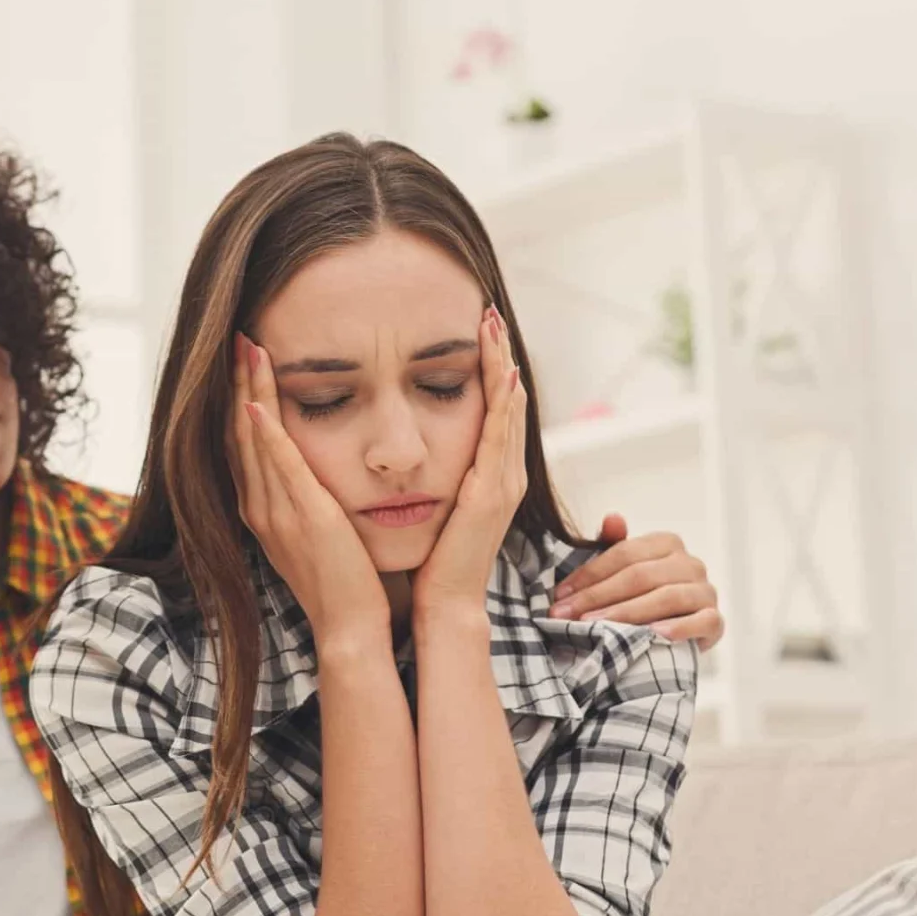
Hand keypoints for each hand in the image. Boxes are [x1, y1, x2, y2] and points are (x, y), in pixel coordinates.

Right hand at [230, 332, 389, 649]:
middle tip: (239, 337)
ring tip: (247, 348)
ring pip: (255, 439)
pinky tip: (257, 402)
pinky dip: (266, 432)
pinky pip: (279, 465)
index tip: (245, 360)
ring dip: (249, 391)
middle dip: (238, 382)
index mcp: (265, 508)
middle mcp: (261, 506)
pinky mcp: (302, 516)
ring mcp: (277, 512)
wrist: (351, 627)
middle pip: (241, 432)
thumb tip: (318, 471)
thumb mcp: (321, 532)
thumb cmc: (346, 582)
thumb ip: (312, 499)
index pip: (246, 441)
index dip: (241, 398)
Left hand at [412, 304, 527, 617]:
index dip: (488, 368)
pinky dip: (502, 399)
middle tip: (489, 310)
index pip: (493, 408)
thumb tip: (408, 448)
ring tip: (492, 324)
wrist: (442, 605)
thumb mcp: (435, 506)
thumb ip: (433, 476)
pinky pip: (501, 434)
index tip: (475, 328)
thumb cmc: (432, 561)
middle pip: (507, 399)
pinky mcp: (493, 492)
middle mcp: (504, 473)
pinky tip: (501, 368)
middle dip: (499, 353)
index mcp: (489, 475)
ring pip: (508, 408)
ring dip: (502, 363)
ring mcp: (504, 482)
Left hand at [549, 515, 724, 648]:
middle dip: (598, 596)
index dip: (588, 575)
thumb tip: (613, 517)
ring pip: (667, 597)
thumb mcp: (623, 570)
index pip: (624, 555)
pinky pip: (703, 621)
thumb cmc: (641, 597)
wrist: (672, 634)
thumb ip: (614, 546)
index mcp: (666, 544)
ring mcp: (706, 591)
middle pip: (641, 576)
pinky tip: (654, 634)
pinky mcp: (716, 620)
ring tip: (595, 626)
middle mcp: (690, 563)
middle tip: (566, 615)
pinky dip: (680, 628)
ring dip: (627, 613)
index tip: (559, 595)